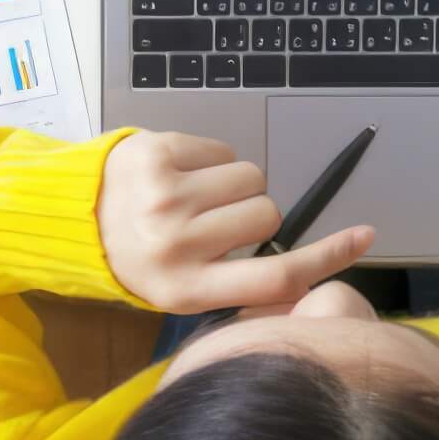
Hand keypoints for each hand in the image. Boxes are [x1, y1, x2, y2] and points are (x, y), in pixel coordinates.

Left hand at [96, 131, 374, 313]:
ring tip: (196, 198)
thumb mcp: (184, 289)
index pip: (276, 277)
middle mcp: (176, 244)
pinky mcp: (158, 154)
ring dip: (236, 185)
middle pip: (267, 216)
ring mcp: (164, 196)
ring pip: (251, 177)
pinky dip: (213, 161)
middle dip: (254, 214)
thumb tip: (311, 268)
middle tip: (216, 223)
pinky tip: (181, 176)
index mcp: (187, 290)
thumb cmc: (140, 257)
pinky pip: (223, 150)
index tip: (364, 237)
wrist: (75, 218)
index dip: (328, 257)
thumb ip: (239, 283)